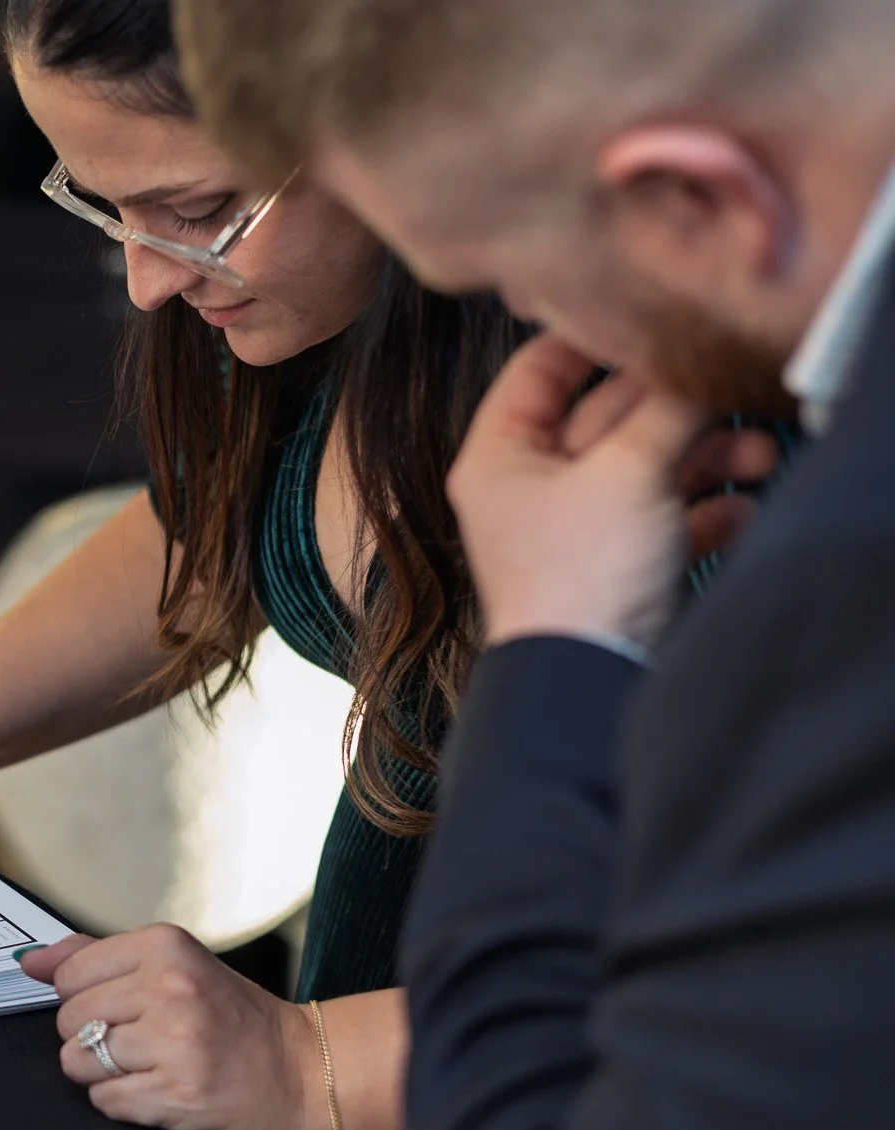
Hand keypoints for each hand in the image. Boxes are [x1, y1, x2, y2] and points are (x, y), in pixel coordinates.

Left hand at [19, 924, 318, 1129]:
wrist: (300, 1072)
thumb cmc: (233, 1020)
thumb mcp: (173, 966)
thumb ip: (97, 957)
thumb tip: (30, 961)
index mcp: (164, 946)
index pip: (68, 974)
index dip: (83, 998)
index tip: (118, 1006)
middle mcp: (169, 988)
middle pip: (69, 1020)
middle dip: (91, 1037)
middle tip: (140, 1040)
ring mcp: (175, 1042)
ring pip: (78, 1062)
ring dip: (103, 1074)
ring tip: (147, 1067)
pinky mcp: (178, 1094)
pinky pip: (105, 1101)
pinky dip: (123, 1102)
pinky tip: (158, 1090)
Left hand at [448, 336, 778, 652]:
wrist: (591, 679)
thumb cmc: (582, 573)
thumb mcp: (628, 471)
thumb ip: (667, 409)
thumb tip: (697, 366)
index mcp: (500, 457)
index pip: (536, 371)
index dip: (591, 341)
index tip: (652, 321)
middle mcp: (530, 488)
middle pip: (608, 418)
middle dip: (677, 410)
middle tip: (730, 397)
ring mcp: (576, 530)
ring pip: (646, 469)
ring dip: (707, 460)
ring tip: (759, 459)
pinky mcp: (618, 569)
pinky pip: (668, 524)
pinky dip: (707, 514)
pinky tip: (741, 511)